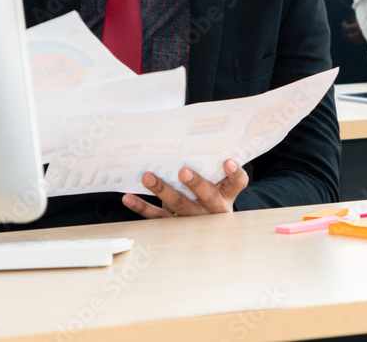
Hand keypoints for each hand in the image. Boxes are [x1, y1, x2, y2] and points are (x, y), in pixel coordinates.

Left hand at [122, 159, 248, 218]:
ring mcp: (193, 218)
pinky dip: (142, 207)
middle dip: (195, 183)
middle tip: (184, 171)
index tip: (228, 161)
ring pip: (179, 205)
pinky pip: (157, 216)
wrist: (204, 230)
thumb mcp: (215, 184)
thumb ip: (207, 167)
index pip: (237, 183)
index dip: (234, 173)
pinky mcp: (173, 224)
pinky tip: (129, 198)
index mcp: (226, 194)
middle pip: (207, 196)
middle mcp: (212, 208)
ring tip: (148, 177)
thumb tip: (187, 136)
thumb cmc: (208, 195)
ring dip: (163, 190)